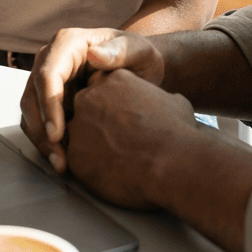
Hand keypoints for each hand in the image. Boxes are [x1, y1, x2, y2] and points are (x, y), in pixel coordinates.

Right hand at [20, 28, 164, 171]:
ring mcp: (48, 80)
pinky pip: (38, 121)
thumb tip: (93, 55)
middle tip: (59, 159)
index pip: (48, 74)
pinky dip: (46, 141)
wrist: (140, 69)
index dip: (48, 105)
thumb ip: (120, 51)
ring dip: (41, 139)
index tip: (57, 134)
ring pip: (30, 111)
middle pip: (32, 95)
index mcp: (68, 43)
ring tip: (61, 164)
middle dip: (41, 130)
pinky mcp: (50, 99)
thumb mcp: (138, 50)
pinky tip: (63, 158)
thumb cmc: (139, 56)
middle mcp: (51, 59)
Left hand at [65, 68, 198, 209]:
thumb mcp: (173, 102)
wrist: (170, 162)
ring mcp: (78, 126)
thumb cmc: (176, 131)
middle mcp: (90, 98)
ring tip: (115, 160)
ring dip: (92, 146)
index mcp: (114, 79)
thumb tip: (166, 104)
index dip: (114, 106)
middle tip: (118, 141)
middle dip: (97, 124)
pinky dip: (90, 168)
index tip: (126, 120)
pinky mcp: (74, 155)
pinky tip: (110, 173)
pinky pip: (76, 160)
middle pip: (85, 109)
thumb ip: (158, 98)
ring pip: (78, 135)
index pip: (103, 88)